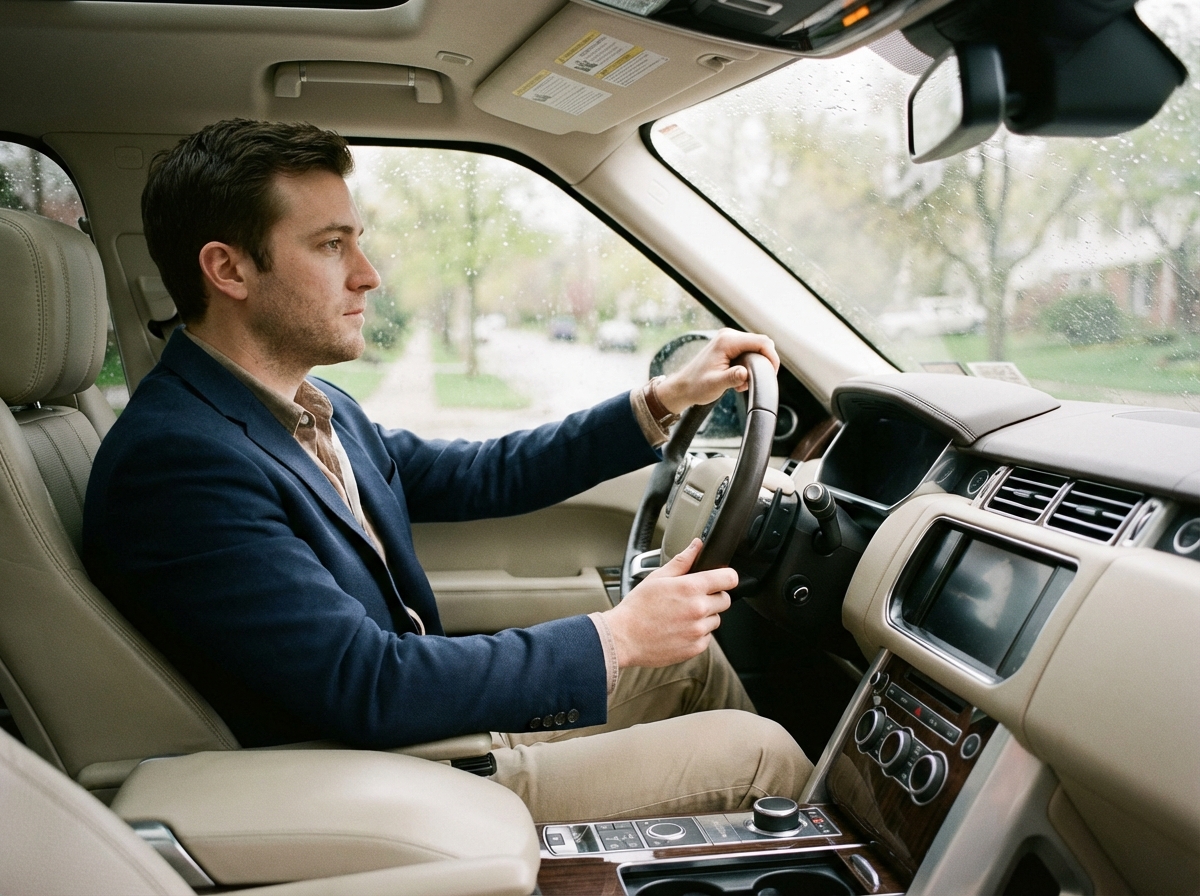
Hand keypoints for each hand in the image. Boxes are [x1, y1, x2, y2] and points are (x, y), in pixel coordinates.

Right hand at [603, 538, 736, 667]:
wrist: (623, 637)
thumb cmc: (637, 607)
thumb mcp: (657, 577)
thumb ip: (682, 561)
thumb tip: (696, 546)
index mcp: (691, 588)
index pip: (729, 579)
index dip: (727, 577)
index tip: (721, 579)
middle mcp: (698, 609)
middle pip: (725, 600)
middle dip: (714, 597)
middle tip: (693, 598)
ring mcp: (698, 630)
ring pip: (716, 620)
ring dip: (705, 617)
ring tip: (681, 615)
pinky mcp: (695, 648)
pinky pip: (707, 637)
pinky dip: (697, 634)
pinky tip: (679, 629)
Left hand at [657, 328, 779, 413]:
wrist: (684, 387)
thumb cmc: (697, 385)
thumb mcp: (716, 384)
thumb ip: (732, 378)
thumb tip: (746, 374)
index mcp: (727, 341)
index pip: (761, 342)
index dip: (772, 357)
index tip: (772, 374)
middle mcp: (729, 336)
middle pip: (761, 343)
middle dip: (764, 363)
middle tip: (758, 380)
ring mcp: (729, 339)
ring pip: (756, 348)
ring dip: (756, 366)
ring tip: (743, 382)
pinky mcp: (729, 346)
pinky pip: (748, 352)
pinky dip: (749, 366)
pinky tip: (739, 379)